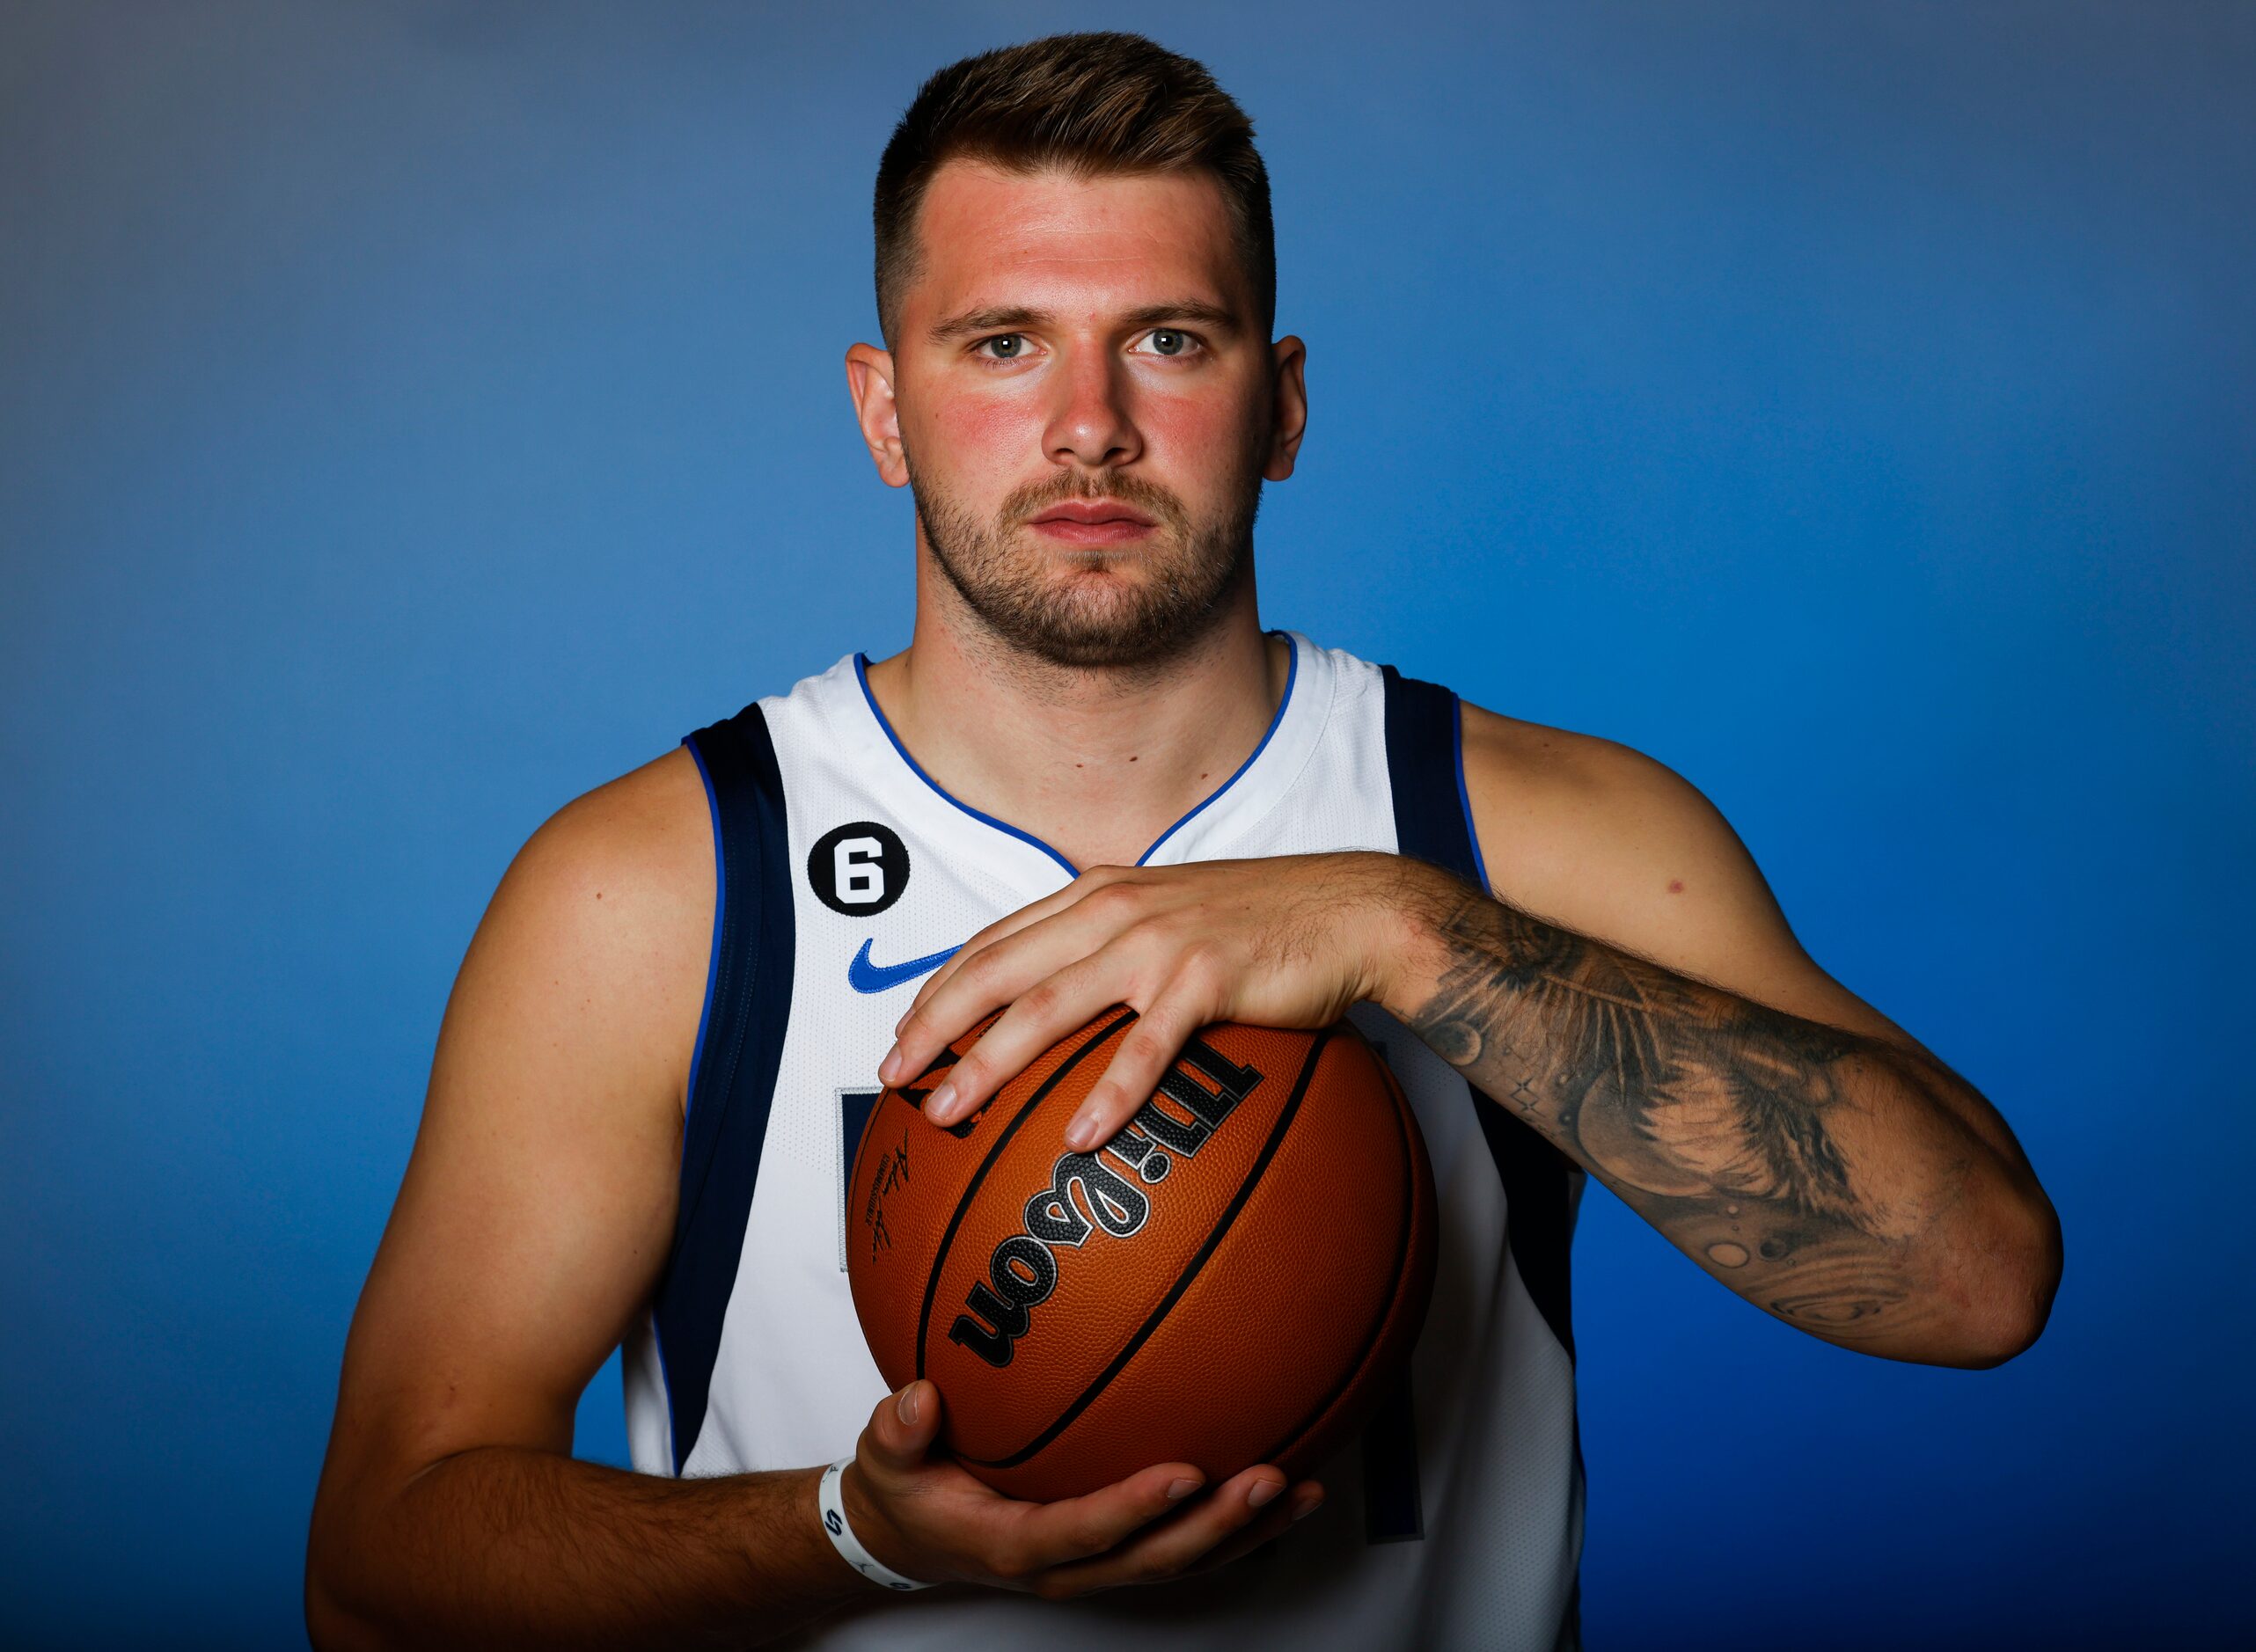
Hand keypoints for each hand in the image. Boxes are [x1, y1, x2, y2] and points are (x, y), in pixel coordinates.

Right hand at [842, 1379, 1323, 1597]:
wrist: (912, 1536)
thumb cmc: (907, 1491)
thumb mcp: (884, 1461)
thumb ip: (896, 1432)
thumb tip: (919, 1399)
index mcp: (1013, 1542)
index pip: (1083, 1533)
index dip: (1135, 1511)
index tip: (1183, 1474)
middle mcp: (1066, 1565)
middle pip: (1154, 1560)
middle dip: (1216, 1526)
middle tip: (1269, 1479)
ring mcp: (1096, 1563)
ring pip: (1182, 1560)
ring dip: (1245, 1531)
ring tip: (1304, 1490)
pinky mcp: (1116, 1549)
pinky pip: (1184, 1542)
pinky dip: (1237, 1523)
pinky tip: (1287, 1486)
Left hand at [876, 854, 1426, 1150]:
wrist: (1352, 911)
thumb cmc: (1264, 928)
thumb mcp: (1173, 923)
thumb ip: (1116, 955)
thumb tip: (1068, 1021)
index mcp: (1098, 895)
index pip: (995, 942)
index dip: (939, 991)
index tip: (902, 1039)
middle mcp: (1113, 910)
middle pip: (999, 972)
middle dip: (936, 1027)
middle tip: (895, 1082)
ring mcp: (1157, 942)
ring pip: (1050, 1006)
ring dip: (991, 1062)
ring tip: (950, 1111)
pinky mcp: (1205, 979)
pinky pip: (1146, 1047)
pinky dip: (1108, 1092)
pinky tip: (1079, 1138)